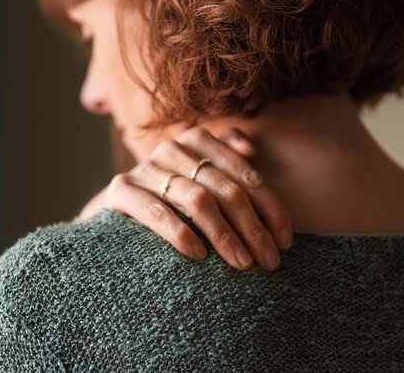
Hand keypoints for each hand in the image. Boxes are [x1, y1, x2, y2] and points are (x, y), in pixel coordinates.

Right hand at [78, 127, 291, 270]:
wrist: (119, 212)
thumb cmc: (173, 200)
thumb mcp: (202, 179)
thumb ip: (229, 160)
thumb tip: (252, 148)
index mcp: (197, 140)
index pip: (244, 175)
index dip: (269, 208)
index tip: (284, 241)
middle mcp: (172, 148)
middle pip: (224, 189)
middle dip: (252, 227)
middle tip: (268, 261)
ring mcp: (145, 168)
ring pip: (197, 199)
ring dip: (223, 235)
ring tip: (241, 263)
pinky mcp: (121, 189)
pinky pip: (157, 211)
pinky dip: (181, 233)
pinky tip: (198, 255)